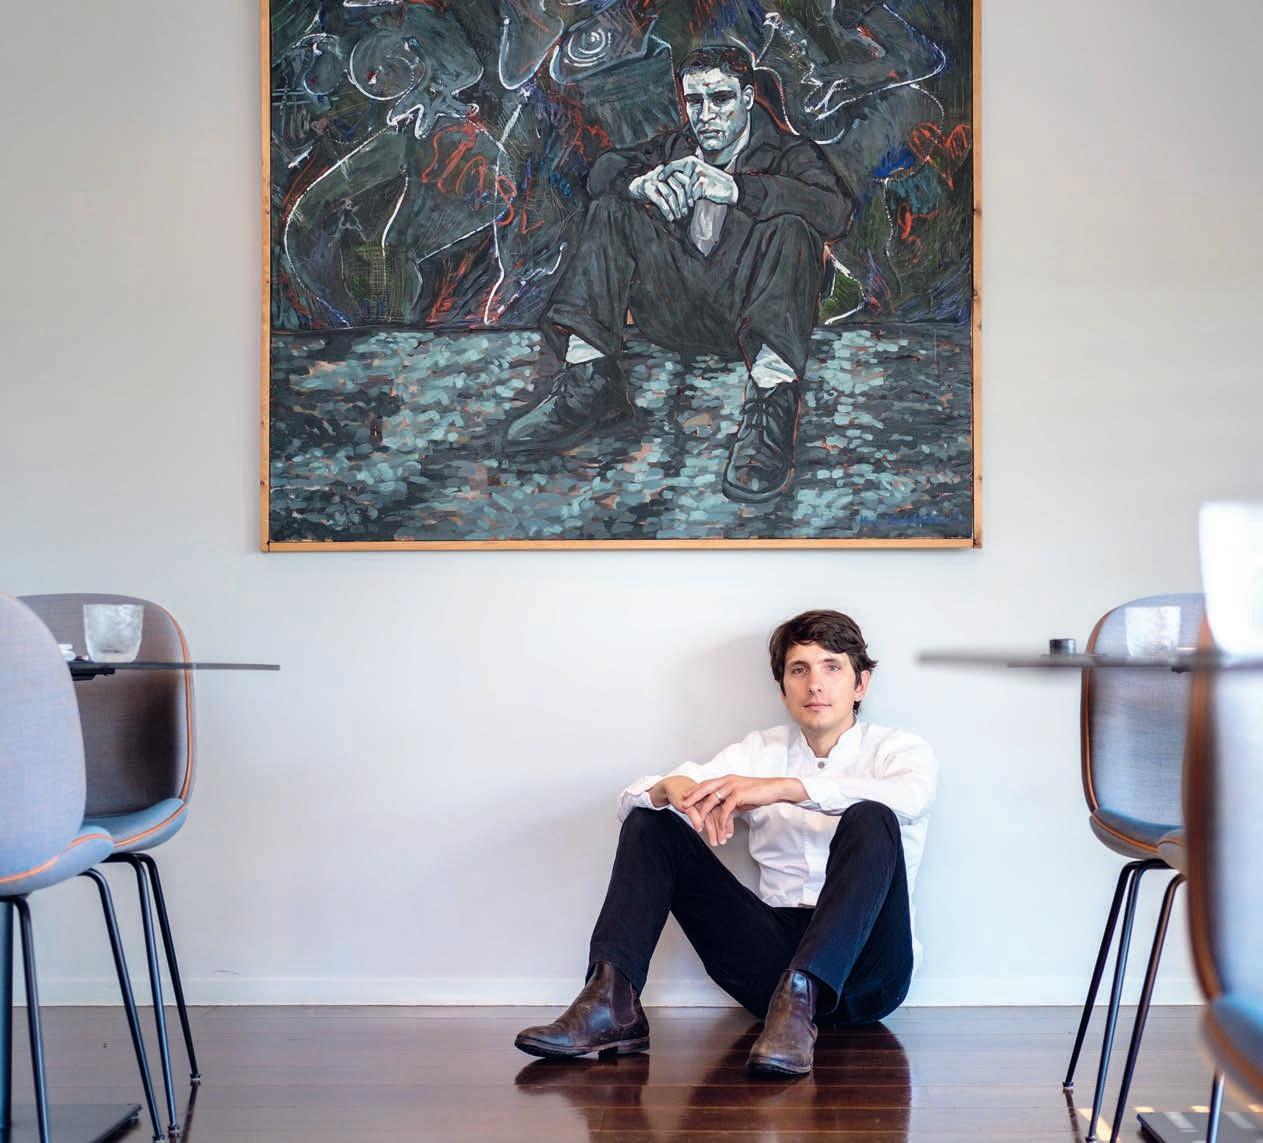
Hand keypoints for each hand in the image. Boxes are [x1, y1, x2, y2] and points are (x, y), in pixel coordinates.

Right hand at [629, 166, 689, 221]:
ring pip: (670, 195)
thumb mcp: (668, 185)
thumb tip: (691, 198)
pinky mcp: (649, 189)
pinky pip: (660, 201)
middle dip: (682, 202)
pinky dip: (666, 210)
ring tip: (678, 217)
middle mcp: (664, 175)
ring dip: (675, 207)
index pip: (684, 181)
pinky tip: (670, 218)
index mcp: (671, 172)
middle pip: (678, 188)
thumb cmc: (656, 187)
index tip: (691, 204)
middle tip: (685, 214)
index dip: (689, 193)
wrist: (637, 187)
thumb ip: (678, 188)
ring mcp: (656, 181)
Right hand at [650, 775, 728, 845]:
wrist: (676, 785)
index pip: (724, 812)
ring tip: (713, 841)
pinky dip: (697, 821)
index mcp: (715, 797)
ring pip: (707, 816)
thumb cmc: (692, 796)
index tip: (728, 835)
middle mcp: (708, 798)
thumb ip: (714, 812)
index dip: (727, 824)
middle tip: (722, 841)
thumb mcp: (705, 803)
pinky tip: (699, 829)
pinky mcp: (688, 802)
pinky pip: (693, 812)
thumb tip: (724, 826)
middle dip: (721, 830)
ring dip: (711, 830)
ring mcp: (698, 800)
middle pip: (717, 815)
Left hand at [660, 156, 738, 205]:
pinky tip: (691, 204)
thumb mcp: (697, 175)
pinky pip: (691, 194)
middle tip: (668, 197)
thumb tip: (670, 177)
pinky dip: (690, 200)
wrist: (727, 188)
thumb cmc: (710, 183)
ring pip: (683, 189)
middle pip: (676, 179)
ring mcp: (698, 174)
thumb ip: (685, 174)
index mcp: (692, 161)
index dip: (664, 172)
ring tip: (682, 204)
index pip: (673, 165)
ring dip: (683, 198)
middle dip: (672, 190)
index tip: (657, 179)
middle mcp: (694, 165)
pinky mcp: (702, 184)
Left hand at [680, 775, 804, 843]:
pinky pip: (726, 809)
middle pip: (705, 788)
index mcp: (727, 779)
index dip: (695, 790)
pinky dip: (722, 820)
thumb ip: (730, 800)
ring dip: (705, 814)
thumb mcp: (741, 796)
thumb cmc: (759, 793)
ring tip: (698, 825)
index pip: (706, 783)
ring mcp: (732, 786)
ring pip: (713, 799)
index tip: (685, 796)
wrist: (775, 789)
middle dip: (693, 797)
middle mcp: (727, 780)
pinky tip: (720, 829)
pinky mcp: (739, 794)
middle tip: (683, 806)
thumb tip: (723, 810)